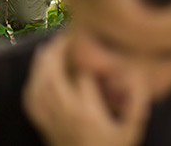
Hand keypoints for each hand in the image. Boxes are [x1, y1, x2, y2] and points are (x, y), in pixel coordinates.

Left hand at [22, 34, 149, 145]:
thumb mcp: (130, 132)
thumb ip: (136, 106)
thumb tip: (139, 80)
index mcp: (87, 113)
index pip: (82, 77)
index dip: (87, 62)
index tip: (93, 51)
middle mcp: (66, 114)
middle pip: (53, 76)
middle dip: (57, 53)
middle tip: (64, 38)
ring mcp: (52, 121)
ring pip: (39, 86)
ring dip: (41, 65)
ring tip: (49, 49)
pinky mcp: (44, 128)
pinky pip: (31, 103)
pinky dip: (31, 85)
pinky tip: (36, 76)